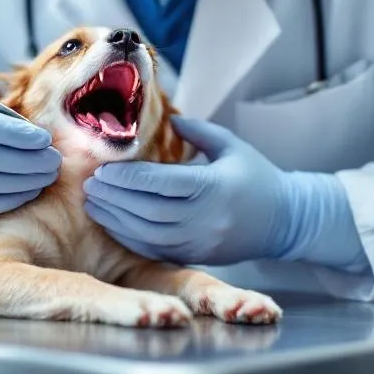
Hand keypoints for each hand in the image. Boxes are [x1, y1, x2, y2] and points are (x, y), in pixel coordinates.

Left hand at [83, 116, 367, 269]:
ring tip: (93, 202)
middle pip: (148, 210)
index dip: (128, 176)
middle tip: (89, 183)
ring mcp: (200, 242)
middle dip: (114, 197)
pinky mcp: (195, 257)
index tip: (103, 167)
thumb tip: (166, 115)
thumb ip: (196, 130)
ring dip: (115, 219)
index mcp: (214, 187)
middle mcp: (206, 219)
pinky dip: (129, 237)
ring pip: (147, 234)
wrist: (284, 221)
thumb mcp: (230, 145)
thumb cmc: (255, 176)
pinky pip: (155, 250)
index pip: (162, 183)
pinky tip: (111, 222)